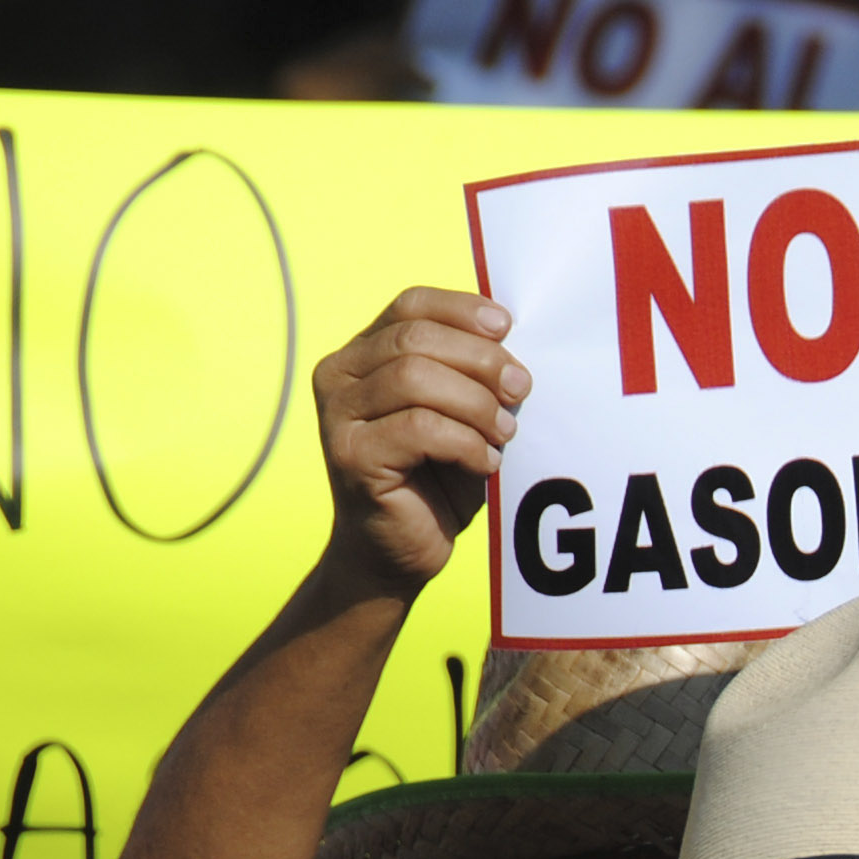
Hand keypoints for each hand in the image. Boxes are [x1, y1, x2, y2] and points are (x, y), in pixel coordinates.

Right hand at [310, 289, 530, 601]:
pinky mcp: (351, 455)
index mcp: (362, 353)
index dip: (461, 309)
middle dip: (479, 360)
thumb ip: (471, 374)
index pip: (410, 306)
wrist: (401, 551)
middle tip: (520, 389)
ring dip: (475, 404)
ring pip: (415, 379)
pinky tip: (484, 462)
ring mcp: (338, 415)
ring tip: (504, 433)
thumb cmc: (435, 479)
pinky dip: (464, 442)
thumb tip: (511, 344)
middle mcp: (339, 375)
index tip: (506, 328)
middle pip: (415, 338)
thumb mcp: (458, 414)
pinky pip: (418, 428)